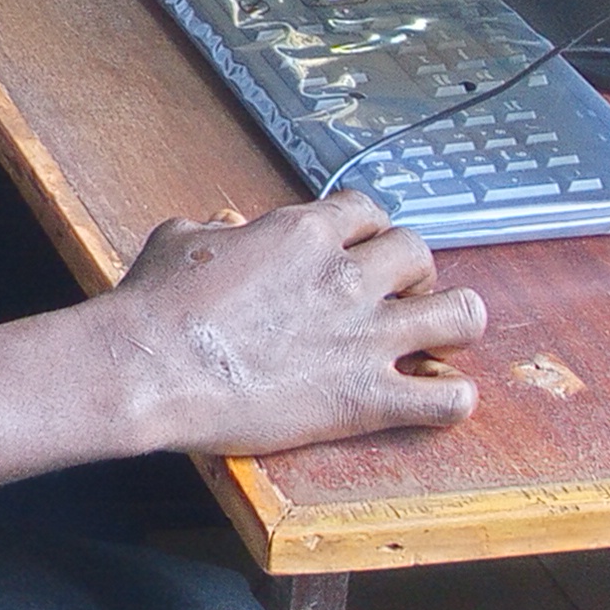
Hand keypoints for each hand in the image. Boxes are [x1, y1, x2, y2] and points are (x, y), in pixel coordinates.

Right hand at [96, 194, 486, 456]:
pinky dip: (451, 399)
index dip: (369, 230)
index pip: (367, 210)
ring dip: (455, 322)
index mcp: (303, 233)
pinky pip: (445, 398)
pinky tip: (439, 396)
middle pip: (419, 252)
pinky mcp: (366, 397)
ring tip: (442, 336)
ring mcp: (363, 337)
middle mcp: (346, 276)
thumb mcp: (180, 239)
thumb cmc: (156, 304)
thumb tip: (229, 226)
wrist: (150, 366)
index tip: (361, 249)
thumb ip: (217, 229)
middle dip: (413, 271)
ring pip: (459, 314)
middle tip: (395, 294)